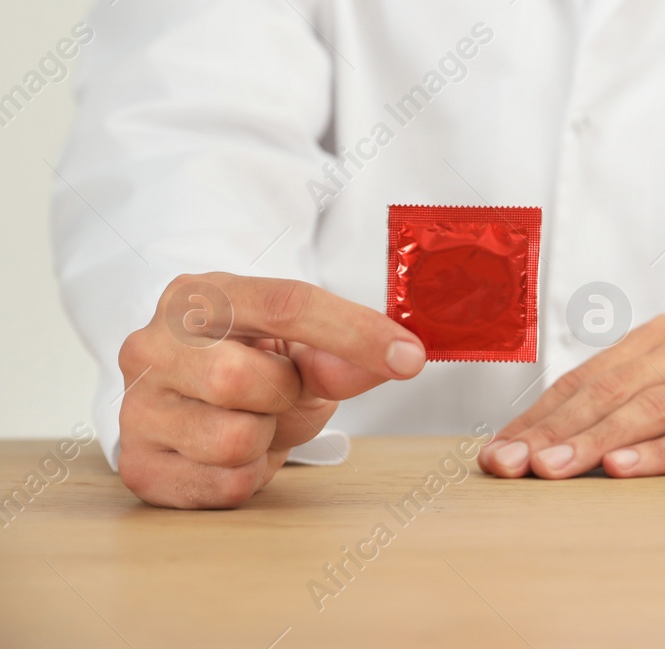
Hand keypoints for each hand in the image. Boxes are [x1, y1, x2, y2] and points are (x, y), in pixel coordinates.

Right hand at [116, 272, 425, 508]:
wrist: (194, 398)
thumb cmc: (253, 362)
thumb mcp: (302, 347)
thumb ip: (344, 353)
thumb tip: (396, 360)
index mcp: (199, 295)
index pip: (284, 305)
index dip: (354, 332)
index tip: (410, 358)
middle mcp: (151, 345)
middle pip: (241, 379)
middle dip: (282, 393)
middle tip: (278, 390)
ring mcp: (136, 408)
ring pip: (233, 440)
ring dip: (265, 438)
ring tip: (252, 420)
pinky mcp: (139, 467)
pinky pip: (225, 486)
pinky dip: (249, 475)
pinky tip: (231, 453)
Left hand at [478, 316, 664, 479]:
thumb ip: (631, 394)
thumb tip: (549, 436)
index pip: (589, 378)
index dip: (539, 415)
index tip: (498, 451)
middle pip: (611, 391)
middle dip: (553, 431)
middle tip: (509, 464)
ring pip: (651, 411)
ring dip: (596, 442)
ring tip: (553, 470)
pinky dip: (661, 453)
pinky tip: (626, 467)